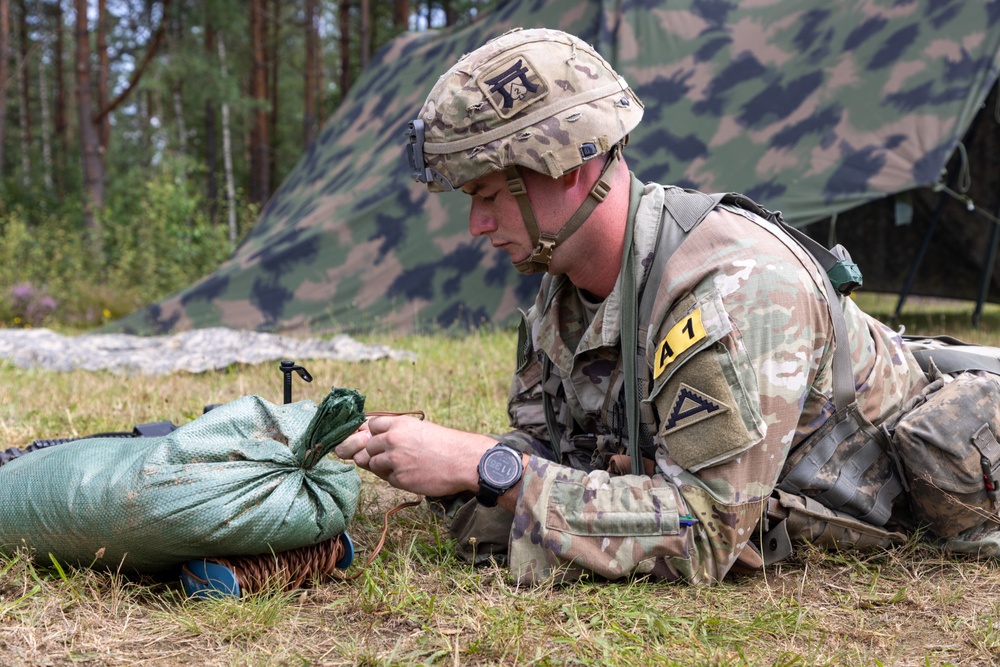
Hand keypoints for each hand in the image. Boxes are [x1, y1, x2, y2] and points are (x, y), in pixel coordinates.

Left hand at [334, 415, 495, 496]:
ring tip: (404, 465)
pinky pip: (387, 478)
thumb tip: (376, 438)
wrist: (464, 461)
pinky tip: (412, 474)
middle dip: (376, 451)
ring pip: (372, 463)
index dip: (375, 433)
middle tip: (394, 456)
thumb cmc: (446, 444)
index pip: (370, 425)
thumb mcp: (421, 428)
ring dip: (383, 466)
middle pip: (367, 446)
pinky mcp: (399, 479)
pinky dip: (396, 478)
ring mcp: (395, 460)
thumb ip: (399, 432)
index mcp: (399, 424)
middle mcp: (393, 440)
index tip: (381, 438)